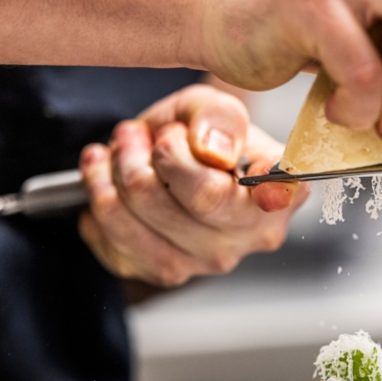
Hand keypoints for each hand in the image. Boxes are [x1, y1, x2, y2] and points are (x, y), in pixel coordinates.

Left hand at [78, 85, 308, 287]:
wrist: (169, 158)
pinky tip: (104, 176)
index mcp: (283, 194)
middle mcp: (254, 236)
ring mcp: (210, 261)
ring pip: (148, 215)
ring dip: (118, 171)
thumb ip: (220, 117)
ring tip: (121, 147)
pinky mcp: (165, 272)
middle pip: (200, 198)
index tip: (233, 161)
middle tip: (140, 133)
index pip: (268, 193)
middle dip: (157, 153)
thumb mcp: (214, 108)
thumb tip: (213, 151)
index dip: (258, 183)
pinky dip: (99, 195)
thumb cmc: (202, 134)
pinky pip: (115, 235)